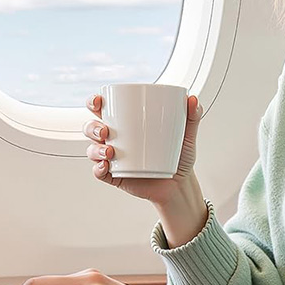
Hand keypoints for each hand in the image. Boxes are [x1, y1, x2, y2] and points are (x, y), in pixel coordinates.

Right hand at [85, 93, 203, 206]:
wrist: (180, 185)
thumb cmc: (179, 156)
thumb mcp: (186, 136)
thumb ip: (191, 117)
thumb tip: (193, 99)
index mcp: (126, 124)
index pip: (103, 109)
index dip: (95, 103)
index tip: (100, 101)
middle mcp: (114, 140)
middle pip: (91, 128)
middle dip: (92, 127)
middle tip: (105, 131)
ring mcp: (112, 159)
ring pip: (92, 150)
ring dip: (95, 149)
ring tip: (109, 152)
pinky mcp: (114, 176)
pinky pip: (99, 172)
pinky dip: (98, 169)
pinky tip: (105, 166)